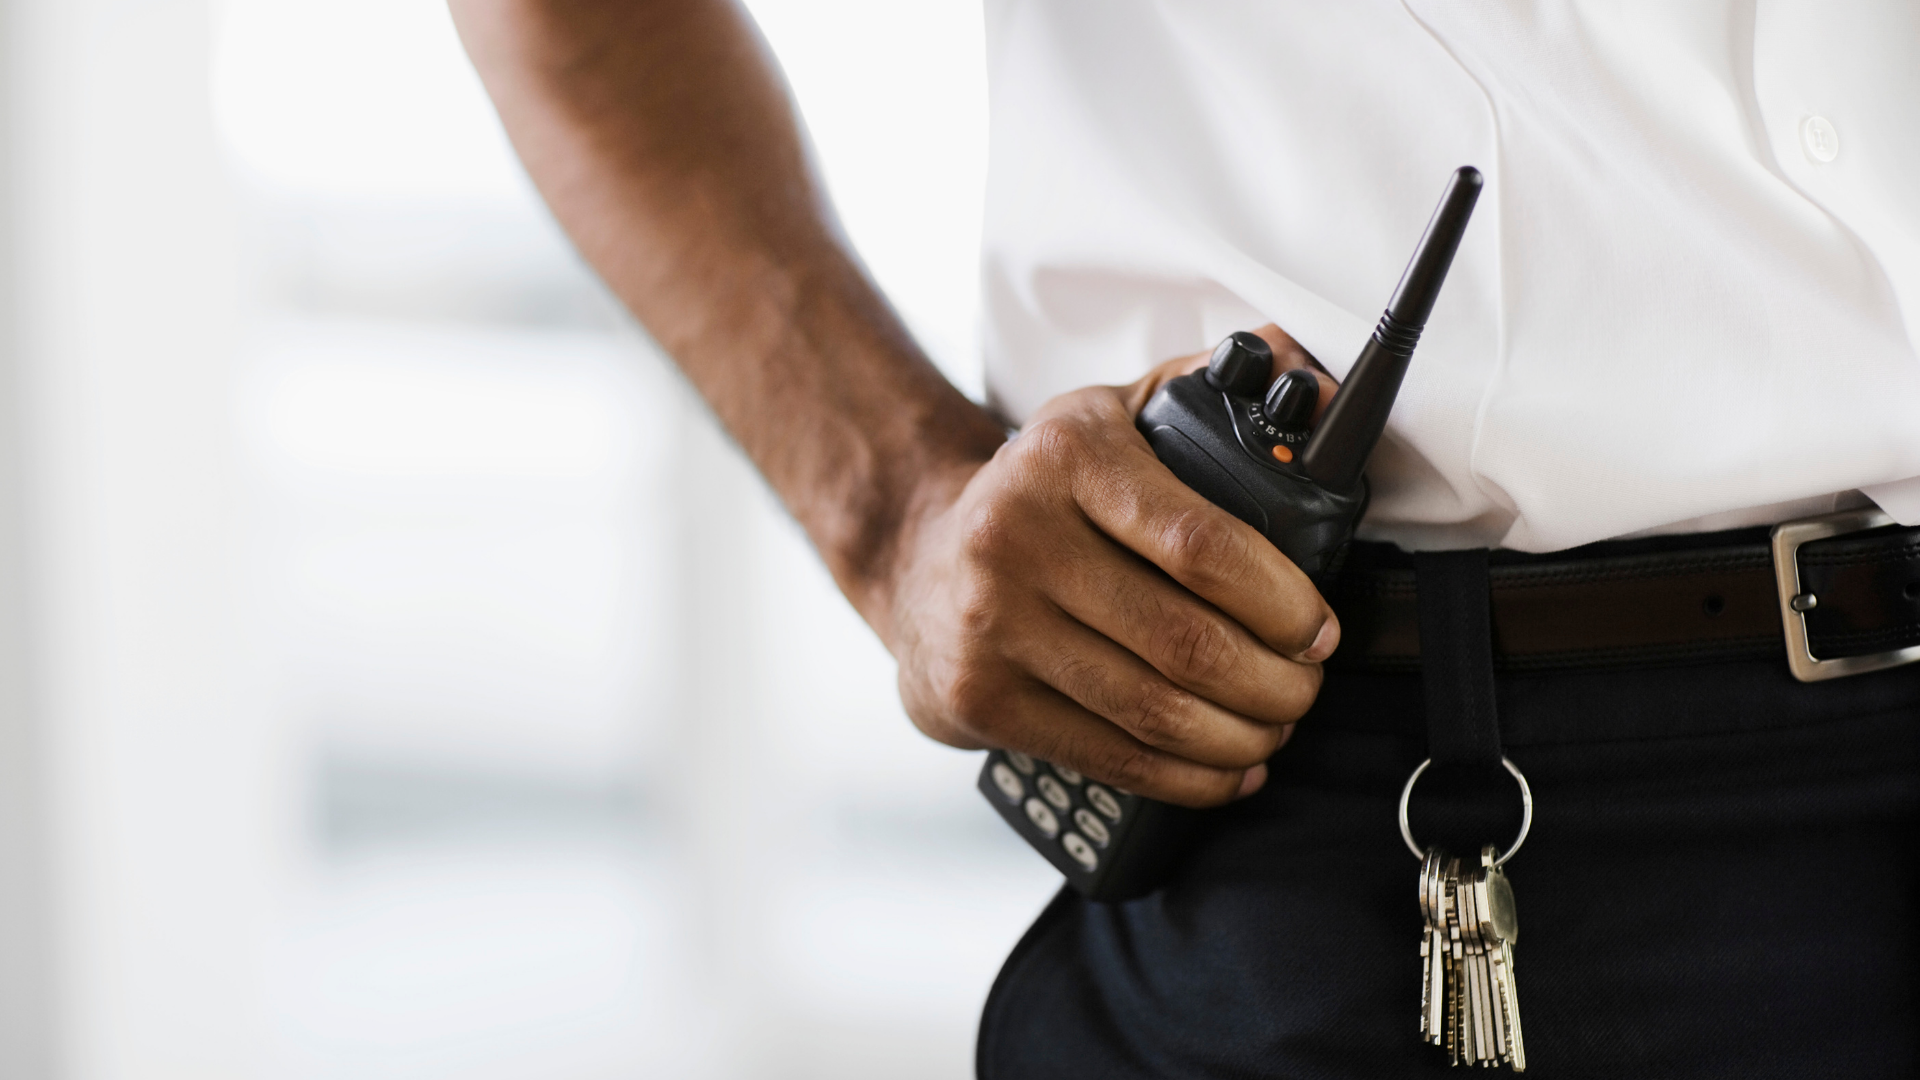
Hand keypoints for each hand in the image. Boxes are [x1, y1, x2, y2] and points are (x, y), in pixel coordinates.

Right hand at [881, 325, 1339, 806]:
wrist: (917, 555)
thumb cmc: (1039, 493)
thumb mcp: (1108, 420)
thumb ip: (1202, 389)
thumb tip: (1305, 370)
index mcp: (1065, 458)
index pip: (1199, 543)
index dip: (1279, 599)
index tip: (1317, 628)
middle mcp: (1016, 537)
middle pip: (1185, 642)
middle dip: (1276, 682)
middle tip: (1306, 685)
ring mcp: (992, 626)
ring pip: (1154, 711)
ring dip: (1242, 735)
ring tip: (1274, 726)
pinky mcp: (981, 699)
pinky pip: (1111, 757)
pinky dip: (1188, 778)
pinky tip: (1227, 767)